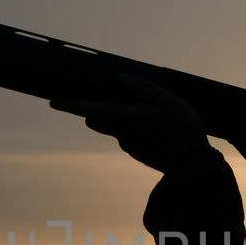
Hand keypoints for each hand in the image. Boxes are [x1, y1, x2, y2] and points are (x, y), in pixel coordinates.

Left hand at [50, 76, 215, 172]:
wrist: (193, 165)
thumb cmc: (182, 129)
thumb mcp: (167, 100)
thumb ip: (142, 88)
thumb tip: (121, 78)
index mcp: (127, 118)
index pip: (91, 109)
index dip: (71, 105)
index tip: (53, 101)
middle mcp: (122, 134)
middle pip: (97, 119)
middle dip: (96, 109)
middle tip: (109, 98)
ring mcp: (129, 146)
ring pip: (115, 127)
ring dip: (120, 118)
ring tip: (148, 112)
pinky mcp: (137, 153)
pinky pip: (128, 136)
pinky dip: (135, 129)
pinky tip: (156, 126)